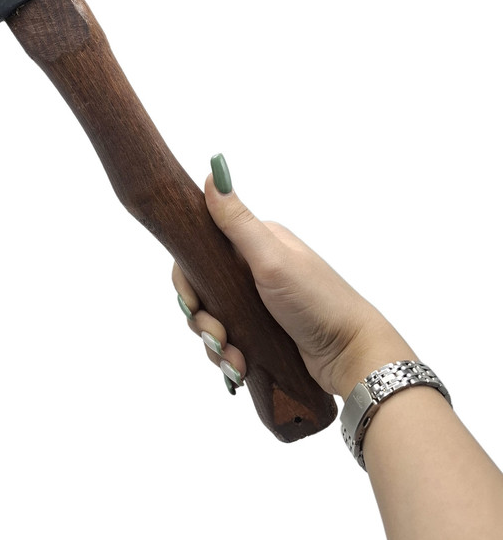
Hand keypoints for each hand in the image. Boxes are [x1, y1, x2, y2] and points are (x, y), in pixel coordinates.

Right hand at [173, 155, 415, 398]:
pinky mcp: (261, 330)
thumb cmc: (317, 301)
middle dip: (202, 318)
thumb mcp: (272, 259)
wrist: (352, 356)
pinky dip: (229, 356)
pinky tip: (240, 368)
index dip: (187, 279)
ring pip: (212, 319)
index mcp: (255, 243)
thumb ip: (237, 221)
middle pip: (202, 290)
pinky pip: (229, 341)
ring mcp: (257, 301)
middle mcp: (253, 268)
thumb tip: (215, 171)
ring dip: (215, 343)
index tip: (191, 302)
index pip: (199, 251)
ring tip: (234, 360)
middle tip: (218, 337)